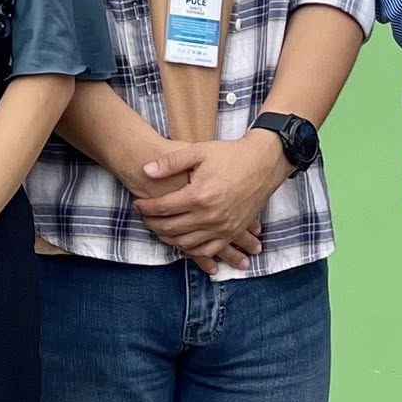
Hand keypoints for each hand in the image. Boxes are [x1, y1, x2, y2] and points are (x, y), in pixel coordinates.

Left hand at [133, 133, 287, 267]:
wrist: (264, 163)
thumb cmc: (230, 154)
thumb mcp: (198, 151)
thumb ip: (170, 162)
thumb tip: (145, 170)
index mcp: (198, 195)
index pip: (162, 208)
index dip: (146, 207)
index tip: (138, 203)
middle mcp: (209, 216)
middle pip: (171, 228)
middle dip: (152, 224)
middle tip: (144, 218)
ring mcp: (222, 227)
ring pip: (186, 243)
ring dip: (168, 239)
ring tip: (159, 230)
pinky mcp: (232, 232)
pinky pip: (208, 250)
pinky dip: (192, 250)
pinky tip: (183, 243)